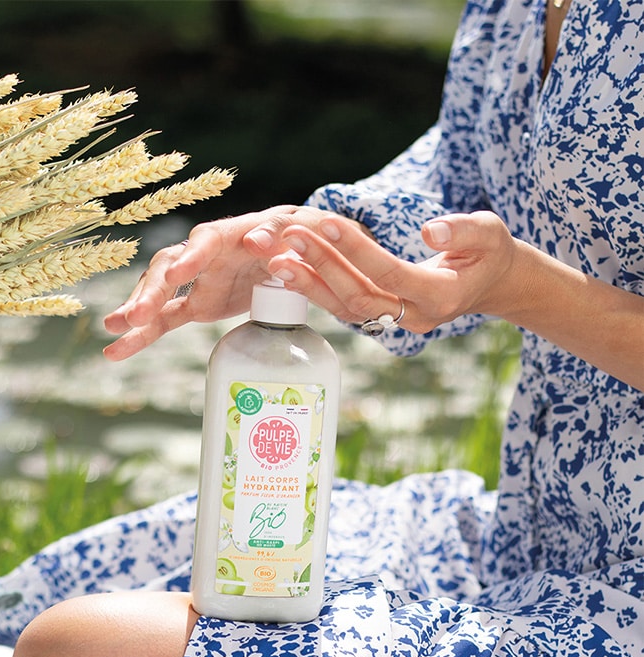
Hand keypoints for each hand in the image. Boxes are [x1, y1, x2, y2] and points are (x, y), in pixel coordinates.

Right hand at [102, 205, 342, 359]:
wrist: (294, 249)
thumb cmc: (296, 235)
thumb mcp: (298, 229)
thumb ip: (280, 232)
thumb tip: (258, 239)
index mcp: (228, 235)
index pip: (205, 242)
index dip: (192, 257)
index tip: (181, 272)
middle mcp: (203, 255)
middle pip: (169, 269)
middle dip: (153, 290)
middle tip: (138, 314)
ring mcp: (197, 281)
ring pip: (159, 294)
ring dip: (137, 310)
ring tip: (114, 328)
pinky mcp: (197, 304)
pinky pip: (165, 321)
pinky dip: (142, 336)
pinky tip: (115, 351)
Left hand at [268, 210, 519, 332]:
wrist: (488, 284)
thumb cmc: (489, 253)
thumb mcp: (490, 234)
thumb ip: (464, 231)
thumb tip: (431, 229)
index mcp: (440, 295)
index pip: (390, 274)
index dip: (357, 250)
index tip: (326, 223)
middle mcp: (414, 317)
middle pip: (359, 295)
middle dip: (322, 265)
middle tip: (289, 236)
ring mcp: (396, 322)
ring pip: (346, 308)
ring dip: (310, 283)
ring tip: (277, 258)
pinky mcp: (381, 317)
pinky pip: (343, 307)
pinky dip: (316, 289)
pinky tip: (289, 269)